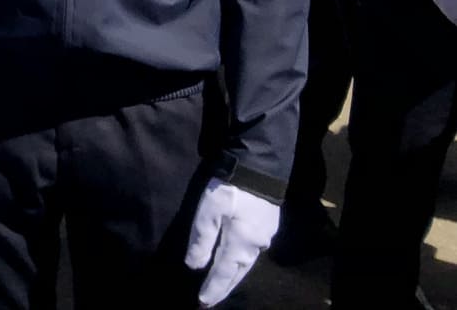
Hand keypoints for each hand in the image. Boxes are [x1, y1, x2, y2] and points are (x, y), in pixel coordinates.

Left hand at [184, 178, 279, 306]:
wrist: (260, 166)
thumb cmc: (231, 187)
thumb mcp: (209, 209)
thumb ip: (202, 238)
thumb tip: (194, 265)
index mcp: (240, 243)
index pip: (224, 273)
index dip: (213, 288)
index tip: (202, 302)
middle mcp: (255, 245)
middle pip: (238, 273)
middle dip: (224, 288)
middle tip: (211, 301)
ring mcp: (265, 236)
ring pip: (247, 264)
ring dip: (234, 276)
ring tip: (222, 286)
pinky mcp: (268, 226)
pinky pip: (252, 253)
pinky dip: (241, 262)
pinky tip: (236, 263)